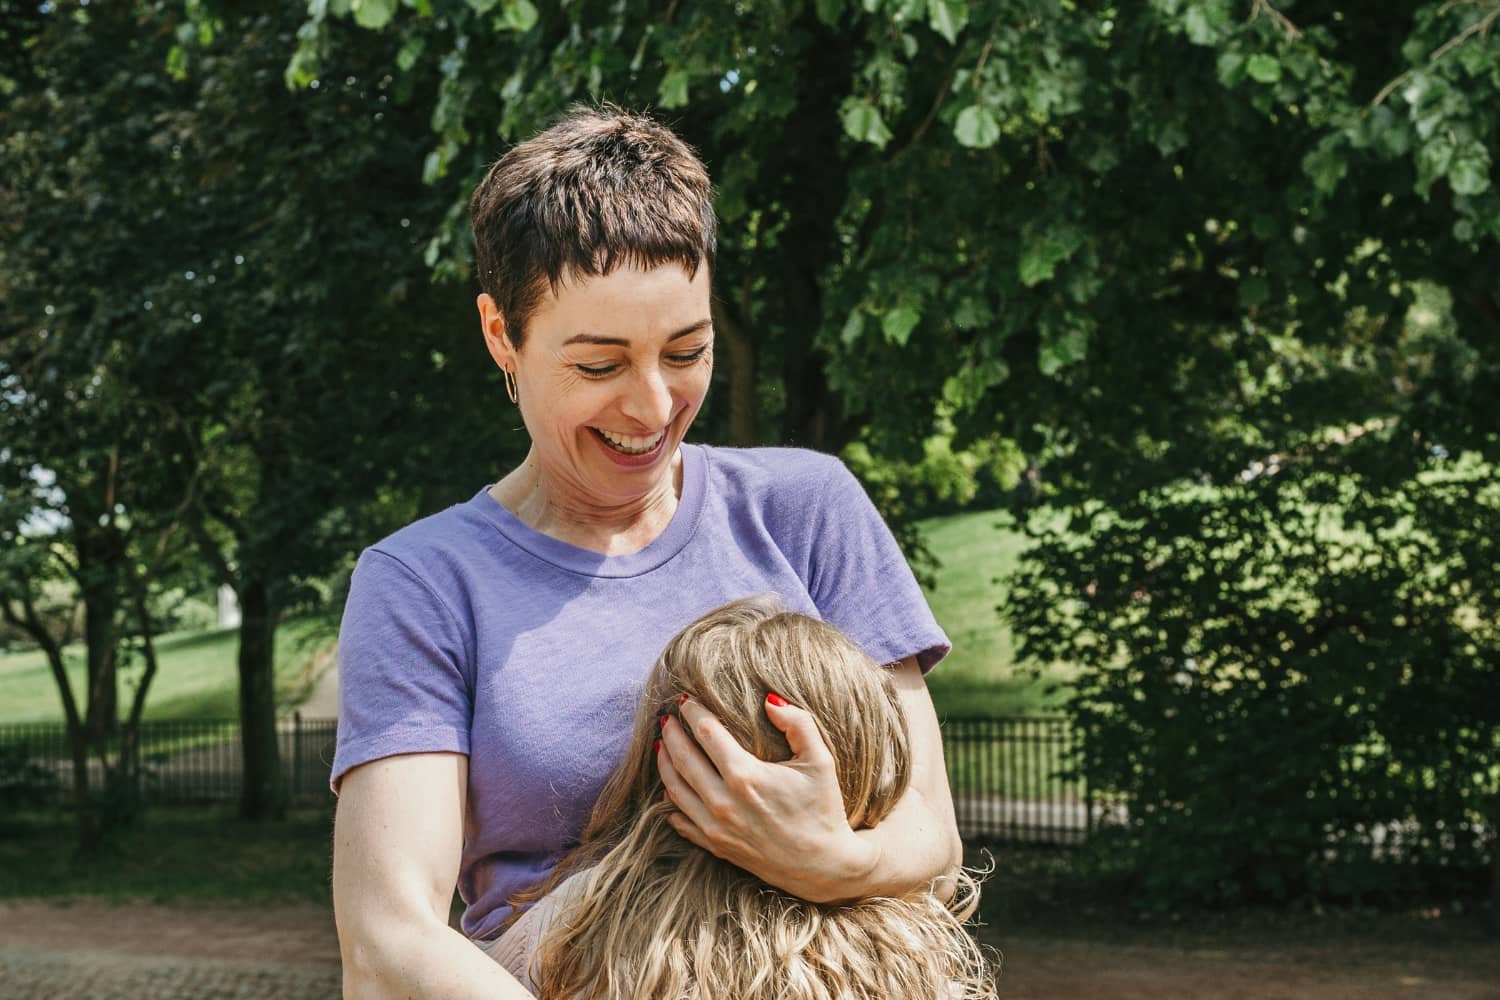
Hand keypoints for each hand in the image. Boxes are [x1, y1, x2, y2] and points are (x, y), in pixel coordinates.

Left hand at [656, 694, 880, 903]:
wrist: (824, 866)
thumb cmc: (823, 809)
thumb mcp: (820, 760)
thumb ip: (798, 723)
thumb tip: (769, 701)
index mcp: (746, 776)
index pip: (706, 732)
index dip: (692, 711)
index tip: (685, 699)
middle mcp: (724, 802)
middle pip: (682, 758)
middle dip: (672, 733)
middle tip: (666, 718)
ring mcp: (716, 828)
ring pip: (675, 788)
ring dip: (665, 763)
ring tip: (662, 745)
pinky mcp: (716, 846)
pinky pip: (680, 820)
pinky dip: (670, 800)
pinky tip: (670, 786)